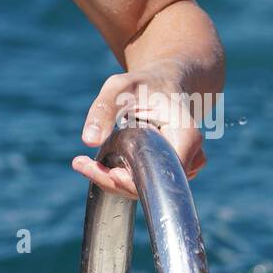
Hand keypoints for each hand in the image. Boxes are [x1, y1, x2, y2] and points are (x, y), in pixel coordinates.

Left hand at [70, 70, 206, 200]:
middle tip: (81, 164)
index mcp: (186, 135)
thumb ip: (104, 109)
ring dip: (113, 180)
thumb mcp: (120, 87)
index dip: (135, 180)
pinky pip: (146, 184)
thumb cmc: (142, 84)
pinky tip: (99, 163)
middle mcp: (191, 156)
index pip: (162, 173)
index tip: (108, 173)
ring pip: (147, 188)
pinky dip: (120, 178)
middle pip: (152, 186)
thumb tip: (89, 140)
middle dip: (114, 181)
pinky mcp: (171, 172)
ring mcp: (183, 167)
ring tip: (84, 163)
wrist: (162, 84)